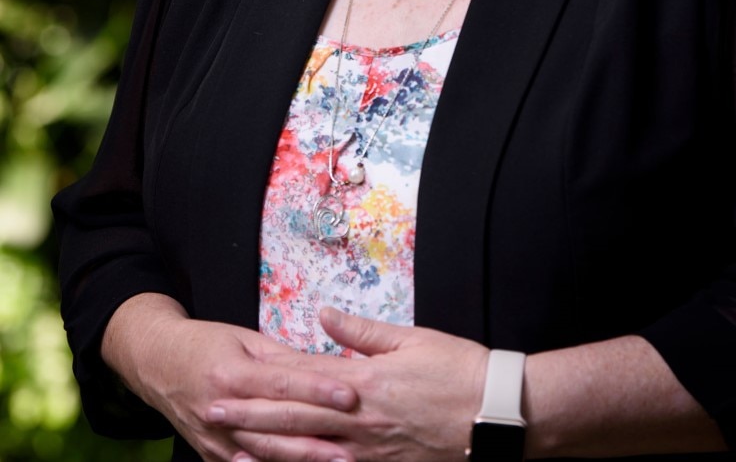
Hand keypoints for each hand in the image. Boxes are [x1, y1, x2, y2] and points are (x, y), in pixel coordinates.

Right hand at [103, 297, 357, 461]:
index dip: (318, 391)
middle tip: (354, 443)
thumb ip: (282, 358)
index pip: (284, 385)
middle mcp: (223, 410)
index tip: (350, 395)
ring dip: (302, 461)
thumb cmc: (204, 344)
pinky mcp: (211, 456)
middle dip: (317, 437)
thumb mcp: (244, 339)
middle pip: (277, 427)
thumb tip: (323, 367)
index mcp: (232, 374)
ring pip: (264, 454)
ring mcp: (215, 439)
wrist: (156, 363)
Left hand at [221, 308, 487, 461]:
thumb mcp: (412, 339)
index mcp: (364, 382)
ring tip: (230, 449)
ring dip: (266, 450)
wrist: (498, 417)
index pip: (300, 381)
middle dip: (248, 416)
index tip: (227, 380)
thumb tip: (324, 314)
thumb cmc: (459, 373)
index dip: (261, 382)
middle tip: (211, 413)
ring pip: (306, 453)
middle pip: (293, 419)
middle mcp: (359, 422)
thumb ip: (362, 331)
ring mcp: (370, 454)